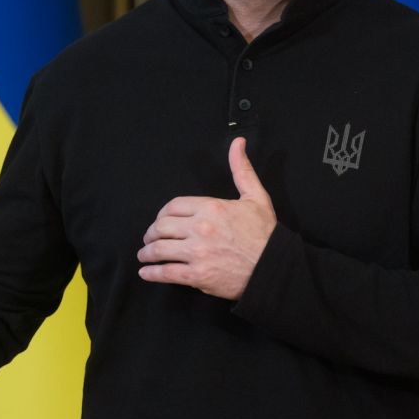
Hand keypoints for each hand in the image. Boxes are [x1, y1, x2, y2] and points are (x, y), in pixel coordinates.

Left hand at [137, 137, 276, 299]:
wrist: (274, 269)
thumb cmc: (265, 234)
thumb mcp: (256, 197)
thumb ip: (242, 169)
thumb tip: (237, 143)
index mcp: (211, 207)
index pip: (173, 206)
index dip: (162, 213)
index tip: (161, 221)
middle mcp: (201, 228)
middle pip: (162, 227)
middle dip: (151, 233)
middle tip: (149, 239)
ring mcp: (197, 253)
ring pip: (159, 249)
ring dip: (147, 252)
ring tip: (144, 255)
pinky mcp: (197, 276)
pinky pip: (166, 272)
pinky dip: (152, 273)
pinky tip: (146, 272)